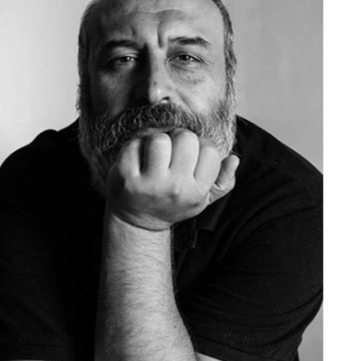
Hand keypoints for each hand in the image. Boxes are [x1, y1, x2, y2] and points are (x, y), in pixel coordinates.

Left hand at [105, 128, 239, 230]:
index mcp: (197, 192)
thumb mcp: (201, 198)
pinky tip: (136, 161)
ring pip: (159, 139)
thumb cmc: (173, 202)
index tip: (190, 157)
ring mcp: (149, 184)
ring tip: (153, 156)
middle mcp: (175, 189)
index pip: (210, 151)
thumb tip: (234, 159)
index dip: (200, 147)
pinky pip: (134, 144)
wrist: (137, 222)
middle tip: (171, 153)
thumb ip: (223, 181)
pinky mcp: (125, 178)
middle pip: (186, 138)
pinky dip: (134, 147)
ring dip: (155, 141)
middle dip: (178, 139)